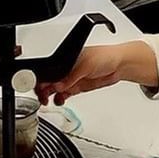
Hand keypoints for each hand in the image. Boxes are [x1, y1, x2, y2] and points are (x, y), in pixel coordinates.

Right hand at [36, 41, 158, 105]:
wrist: (119, 65)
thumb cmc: (104, 56)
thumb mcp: (86, 66)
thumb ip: (71, 77)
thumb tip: (58, 85)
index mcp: (65, 60)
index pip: (48, 71)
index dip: (41, 80)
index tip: (39, 88)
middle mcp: (66, 70)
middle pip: (48, 81)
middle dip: (42, 90)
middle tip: (43, 97)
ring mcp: (71, 79)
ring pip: (54, 89)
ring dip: (49, 96)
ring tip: (49, 101)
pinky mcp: (77, 87)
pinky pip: (64, 94)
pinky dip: (59, 99)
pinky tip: (60, 101)